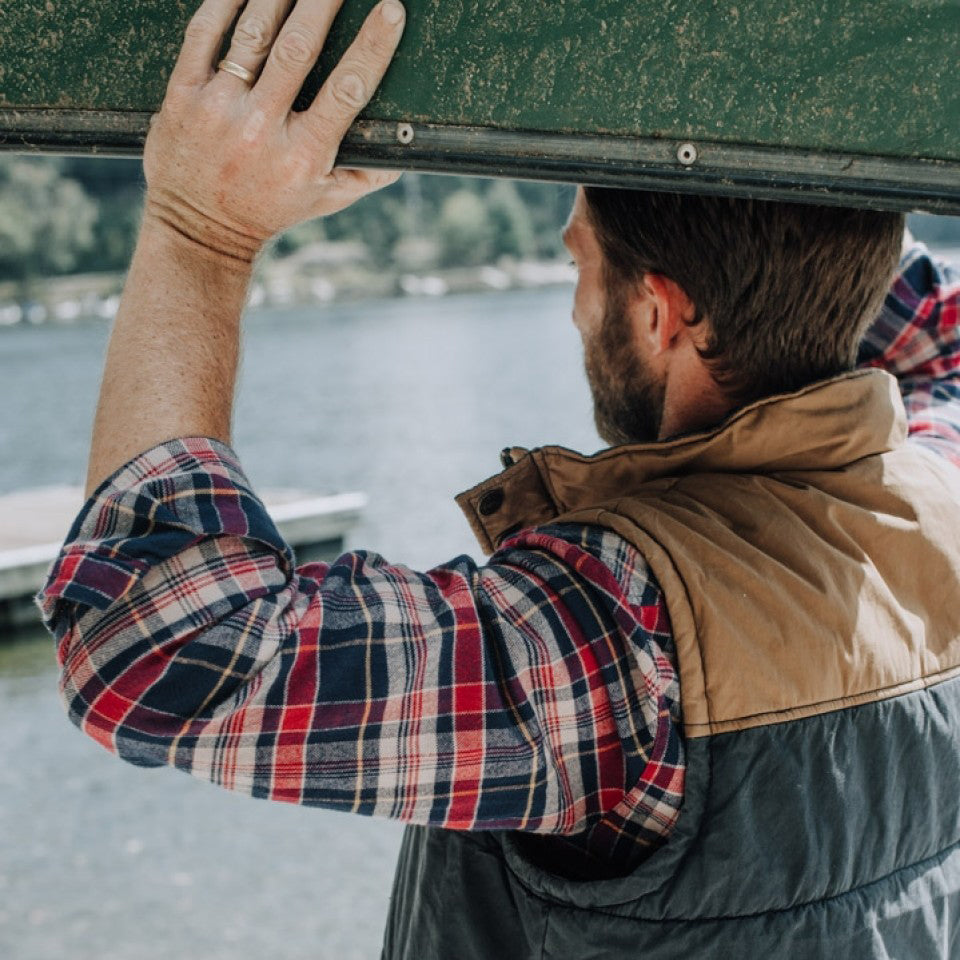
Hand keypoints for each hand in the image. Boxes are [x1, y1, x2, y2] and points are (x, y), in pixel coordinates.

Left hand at [144, 0, 405, 263]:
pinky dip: (225, 1)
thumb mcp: (326, 200)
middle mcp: (261, 128)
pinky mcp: (183, 95)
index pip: (346, 90)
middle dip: (323, 1)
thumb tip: (406, 148)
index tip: (391, 11)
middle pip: (298, 47)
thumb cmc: (270, 209)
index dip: (372, 47)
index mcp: (303, 154)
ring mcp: (219, 108)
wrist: (199, 228)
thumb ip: (368, 174)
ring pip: (253, 32)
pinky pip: (204, 34)